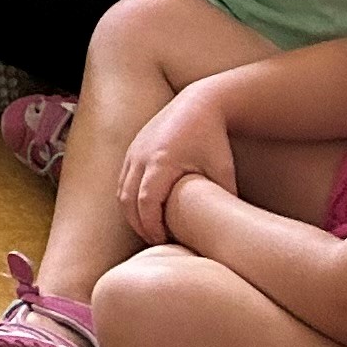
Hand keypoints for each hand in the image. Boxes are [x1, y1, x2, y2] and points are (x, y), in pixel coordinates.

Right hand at [120, 87, 239, 245]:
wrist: (200, 103)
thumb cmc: (213, 139)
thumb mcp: (223, 173)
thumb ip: (221, 203)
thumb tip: (226, 235)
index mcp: (160, 161)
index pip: (145, 204)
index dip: (151, 228)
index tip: (164, 243)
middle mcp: (140, 155)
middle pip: (127, 200)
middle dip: (139, 225)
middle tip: (156, 243)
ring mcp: (133, 150)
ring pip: (121, 190)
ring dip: (132, 212)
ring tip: (152, 229)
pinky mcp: (132, 147)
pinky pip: (123, 178)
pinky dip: (130, 197)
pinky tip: (148, 208)